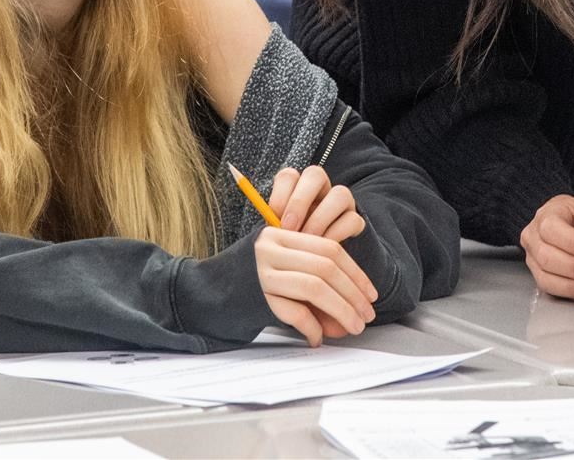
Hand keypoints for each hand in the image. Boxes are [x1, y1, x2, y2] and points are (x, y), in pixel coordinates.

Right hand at [253, 226, 377, 345]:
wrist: (204, 296)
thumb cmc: (247, 284)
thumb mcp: (278, 268)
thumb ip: (311, 277)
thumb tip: (353, 305)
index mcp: (281, 235)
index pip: (329, 249)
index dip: (355, 273)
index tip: (370, 294)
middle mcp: (271, 249)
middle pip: (326, 268)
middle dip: (353, 294)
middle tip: (367, 316)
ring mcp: (262, 272)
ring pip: (316, 288)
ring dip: (341, 310)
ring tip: (354, 327)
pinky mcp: (255, 296)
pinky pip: (294, 312)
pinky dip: (312, 326)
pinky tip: (318, 338)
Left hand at [268, 165, 366, 241]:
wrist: (314, 263)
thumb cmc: (291, 244)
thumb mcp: (279, 234)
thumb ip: (276, 226)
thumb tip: (270, 228)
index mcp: (296, 187)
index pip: (288, 176)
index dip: (280, 194)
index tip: (274, 218)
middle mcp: (320, 188)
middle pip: (315, 175)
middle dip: (300, 201)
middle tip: (290, 228)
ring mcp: (341, 202)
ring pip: (340, 193)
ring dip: (320, 218)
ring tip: (308, 240)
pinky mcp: (355, 220)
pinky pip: (352, 219)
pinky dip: (337, 233)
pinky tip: (324, 247)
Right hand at [518, 191, 573, 298]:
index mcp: (546, 215)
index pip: (551, 229)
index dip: (572, 243)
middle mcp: (533, 235)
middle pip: (546, 256)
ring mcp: (532, 255)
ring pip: (545, 275)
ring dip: (571, 281)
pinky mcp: (537, 272)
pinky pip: (548, 286)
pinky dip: (567, 290)